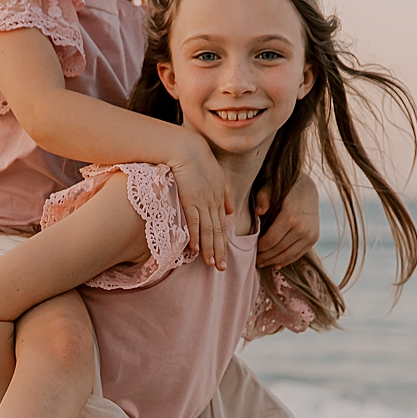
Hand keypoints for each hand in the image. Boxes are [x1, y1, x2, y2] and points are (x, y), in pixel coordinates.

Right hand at [168, 137, 234, 271]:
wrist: (187, 148)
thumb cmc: (199, 159)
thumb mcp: (218, 176)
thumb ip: (225, 194)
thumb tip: (229, 211)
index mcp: (220, 198)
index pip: (222, 225)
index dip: (223, 242)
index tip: (223, 256)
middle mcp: (213, 203)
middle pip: (217, 232)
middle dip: (220, 251)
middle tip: (221, 268)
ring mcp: (202, 202)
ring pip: (207, 230)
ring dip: (209, 249)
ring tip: (211, 265)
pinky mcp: (190, 199)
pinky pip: (193, 221)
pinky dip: (195, 236)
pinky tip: (195, 248)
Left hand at [255, 177, 320, 268]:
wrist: (308, 187)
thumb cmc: (284, 188)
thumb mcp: (270, 187)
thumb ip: (262, 198)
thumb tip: (259, 213)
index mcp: (290, 217)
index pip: (271, 240)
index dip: (260, 249)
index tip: (251, 251)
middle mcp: (302, 228)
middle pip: (279, 250)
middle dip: (265, 257)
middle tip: (255, 261)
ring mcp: (310, 234)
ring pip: (289, 255)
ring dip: (275, 261)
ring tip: (263, 263)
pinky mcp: (314, 238)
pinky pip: (299, 254)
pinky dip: (287, 261)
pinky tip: (276, 264)